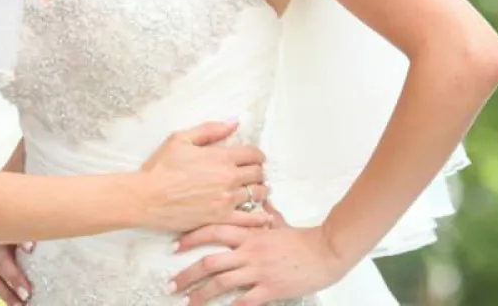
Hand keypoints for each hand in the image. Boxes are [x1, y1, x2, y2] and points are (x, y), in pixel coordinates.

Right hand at [139, 120, 273, 232]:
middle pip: (258, 174)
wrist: (147, 197)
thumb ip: (210, 130)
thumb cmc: (161, 167)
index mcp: (221, 157)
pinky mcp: (221, 218)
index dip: (257, 155)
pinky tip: (262, 215)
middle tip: (253, 175)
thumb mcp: (181, 139)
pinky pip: (250, 219)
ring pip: (257, 195)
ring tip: (257, 192)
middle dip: (258, 172)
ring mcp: (226, 200)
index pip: (253, 154)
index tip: (255, 158)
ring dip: (260, 191)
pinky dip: (260, 217)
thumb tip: (234, 122)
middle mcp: (228, 178)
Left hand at [171, 224, 348, 304]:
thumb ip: (266, 215)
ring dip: (201, 294)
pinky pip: (246, 300)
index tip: (173, 246)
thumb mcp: (279, 222)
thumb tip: (261, 202)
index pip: (213, 231)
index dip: (190, 238)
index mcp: (249, 234)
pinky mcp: (271, 288)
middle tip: (171, 284)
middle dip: (186, 274)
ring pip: (222, 283)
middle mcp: (249, 252)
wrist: (326, 251)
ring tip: (187, 302)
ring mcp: (259, 270)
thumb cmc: (303, 239)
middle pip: (210, 261)